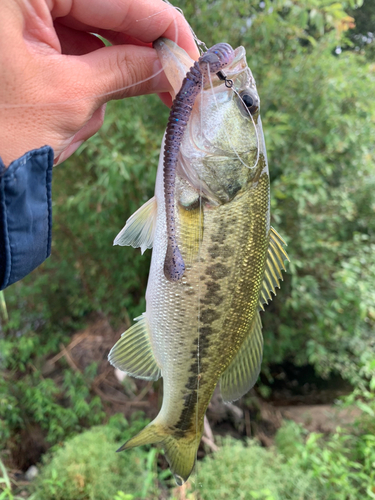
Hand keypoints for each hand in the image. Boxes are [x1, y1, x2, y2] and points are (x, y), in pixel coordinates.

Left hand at [0, 0, 198, 165]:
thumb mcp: (68, 99)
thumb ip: (125, 71)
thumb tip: (169, 64)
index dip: (165, 27)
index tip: (192, 59)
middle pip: (104, 11)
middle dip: (135, 55)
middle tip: (170, 88)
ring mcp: (19, 16)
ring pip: (88, 34)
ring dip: (101, 77)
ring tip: (80, 118)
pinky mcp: (18, 38)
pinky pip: (67, 50)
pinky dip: (81, 81)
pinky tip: (68, 112)